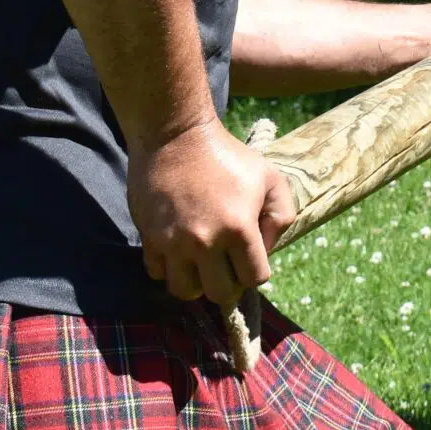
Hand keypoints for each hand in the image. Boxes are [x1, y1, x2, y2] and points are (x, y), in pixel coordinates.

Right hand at [127, 117, 297, 307]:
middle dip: (227, 283)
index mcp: (238, 228)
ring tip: (200, 263)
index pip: (254, 279)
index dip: (255, 271)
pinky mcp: (149, 237)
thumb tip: (266, 250)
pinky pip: (157, 273)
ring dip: (196, 282)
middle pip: (219, 294)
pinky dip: (169, 268)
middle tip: (225, 263)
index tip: (249, 256)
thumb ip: (281, 216)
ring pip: (184, 291)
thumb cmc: (227, 155)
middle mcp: (204, 242)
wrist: (175, 135)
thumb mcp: (270, 177)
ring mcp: (173, 242)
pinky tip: (178, 250)